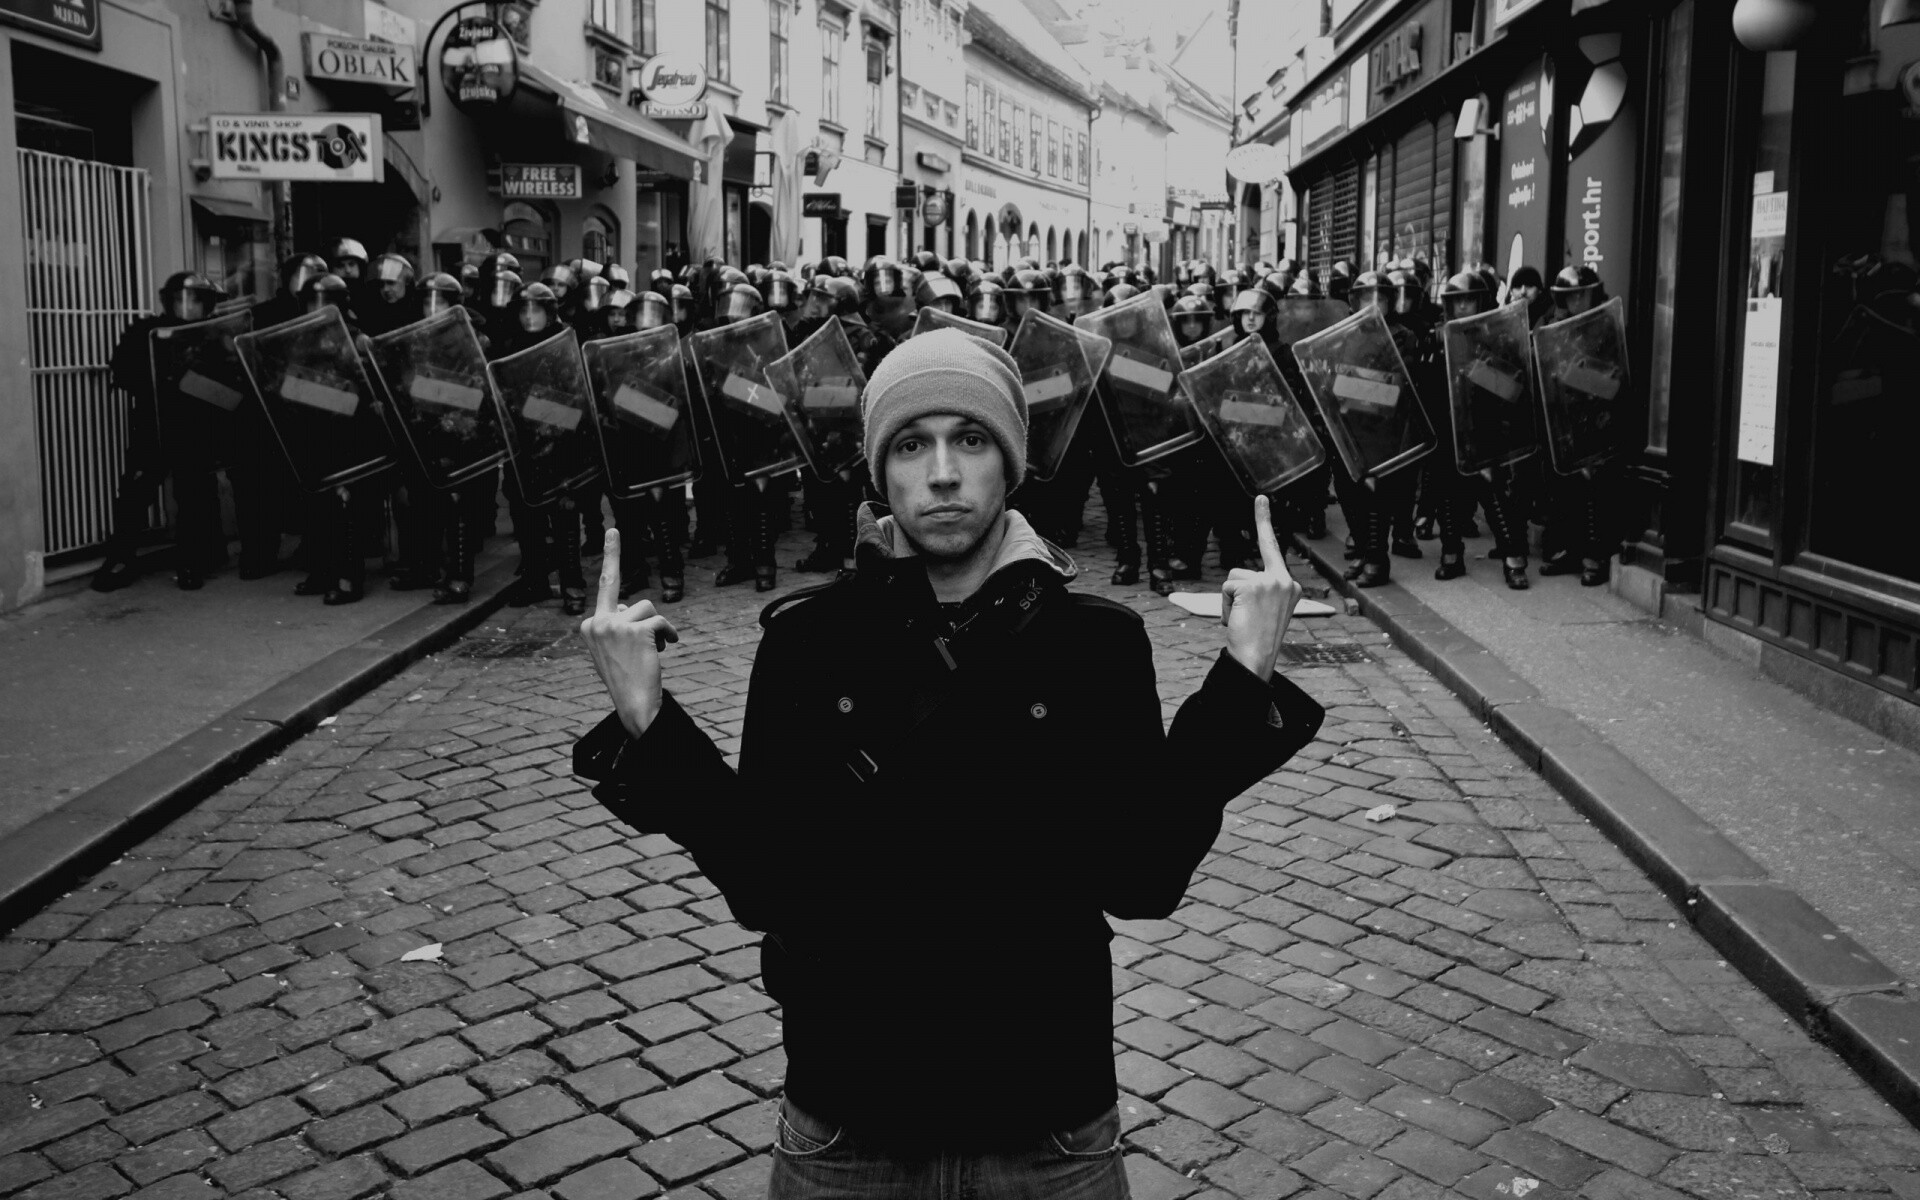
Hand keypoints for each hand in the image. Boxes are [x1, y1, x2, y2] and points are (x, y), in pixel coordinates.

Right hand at [578, 528, 679, 737]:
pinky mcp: (636, 630)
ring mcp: (615, 626)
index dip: (611, 557)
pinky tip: (664, 650)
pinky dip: (668, 635)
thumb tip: (632, 608)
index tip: (613, 532)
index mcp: (589, 626)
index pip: (605, 587)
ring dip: (656, 629)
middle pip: (631, 597)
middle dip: (618, 564)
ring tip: (650, 652)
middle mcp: (597, 621)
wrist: (633, 704)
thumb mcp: (613, 650)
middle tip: (613, 529)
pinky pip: (661, 623)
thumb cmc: (627, 679)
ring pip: (649, 609)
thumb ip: (618, 625)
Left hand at [1220, 495, 1303, 682]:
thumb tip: (1239, 585)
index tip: (1260, 498)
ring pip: (1232, 579)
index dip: (1263, 521)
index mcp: (1289, 586)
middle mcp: (1285, 580)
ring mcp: (1272, 581)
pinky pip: (1226, 588)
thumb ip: (1259, 591)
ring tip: (1243, 621)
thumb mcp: (1266, 611)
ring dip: (1230, 602)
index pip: (1272, 548)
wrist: (1257, 658)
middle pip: (1240, 572)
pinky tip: (1238, 620)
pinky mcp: (1255, 585)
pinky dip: (1225, 605)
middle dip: (1233, 591)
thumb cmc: (1257, 641)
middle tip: (1243, 605)